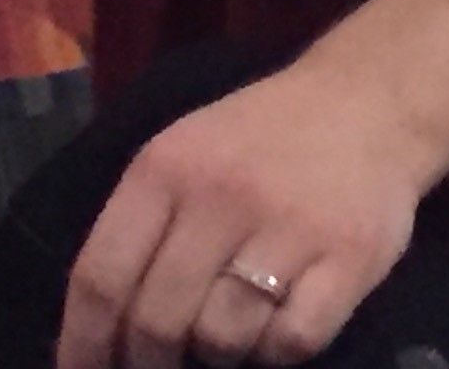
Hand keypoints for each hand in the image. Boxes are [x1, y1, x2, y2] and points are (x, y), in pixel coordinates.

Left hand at [57, 57, 434, 367]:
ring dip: (216, 357)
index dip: (84, 340)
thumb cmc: (258, 137)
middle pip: (157, 318)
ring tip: (223, 340)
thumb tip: (100, 318)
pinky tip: (274, 333)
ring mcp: (286, 228)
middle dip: (148, 362)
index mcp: (161, 170)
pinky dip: (275, 353)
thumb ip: (142, 224)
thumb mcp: (180, 153)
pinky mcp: (349, 258)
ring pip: (223, 339)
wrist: (364, 104)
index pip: (101, 274)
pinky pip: (293, 341)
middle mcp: (217, 197)